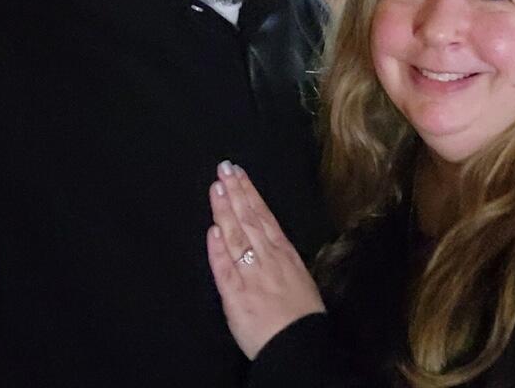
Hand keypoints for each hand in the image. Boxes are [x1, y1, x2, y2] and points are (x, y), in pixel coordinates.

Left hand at [206, 161, 325, 359]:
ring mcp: (250, 275)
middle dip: (234, 192)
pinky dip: (217, 249)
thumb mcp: (299, 274)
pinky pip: (224, 269)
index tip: (238, 173)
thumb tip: (268, 233)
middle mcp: (267, 258)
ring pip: (236, 236)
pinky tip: (211, 230)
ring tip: (215, 188)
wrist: (299, 346)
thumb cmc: (303, 313)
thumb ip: (280, 254)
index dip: (249, 192)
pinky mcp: (236, 296)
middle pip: (248, 219)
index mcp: (284, 252)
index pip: (263, 214)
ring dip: (224, 211)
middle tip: (223, 169)